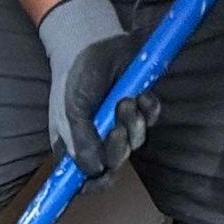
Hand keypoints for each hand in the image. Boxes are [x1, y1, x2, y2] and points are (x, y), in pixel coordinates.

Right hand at [37, 0, 160, 178]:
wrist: (93, 40)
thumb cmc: (75, 75)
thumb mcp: (71, 111)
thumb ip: (82, 143)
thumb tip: (96, 171)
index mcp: (74, 145)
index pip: (84, 179)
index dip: (95, 183)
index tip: (104, 175)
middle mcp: (98, 139)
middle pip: (115, 164)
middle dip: (120, 148)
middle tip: (116, 127)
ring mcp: (120, 123)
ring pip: (137, 142)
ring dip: (134, 124)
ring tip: (124, 100)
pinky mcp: (140, 107)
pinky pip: (152, 120)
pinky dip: (150, 109)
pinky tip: (140, 94)